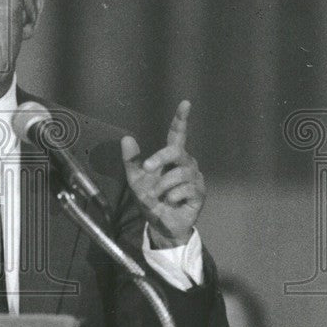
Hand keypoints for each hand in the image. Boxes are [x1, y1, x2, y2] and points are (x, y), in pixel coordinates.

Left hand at [120, 100, 205, 247]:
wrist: (160, 224)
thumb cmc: (151, 199)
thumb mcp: (135, 180)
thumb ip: (131, 160)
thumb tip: (126, 138)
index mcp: (171, 157)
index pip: (177, 134)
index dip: (181, 119)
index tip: (185, 103)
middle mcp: (186, 163)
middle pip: (176, 151)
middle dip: (160, 158)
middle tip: (146, 169)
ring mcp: (195, 178)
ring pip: (179, 174)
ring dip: (162, 186)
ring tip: (158, 196)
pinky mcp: (200, 193)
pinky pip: (185, 189)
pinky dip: (172, 197)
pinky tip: (171, 202)